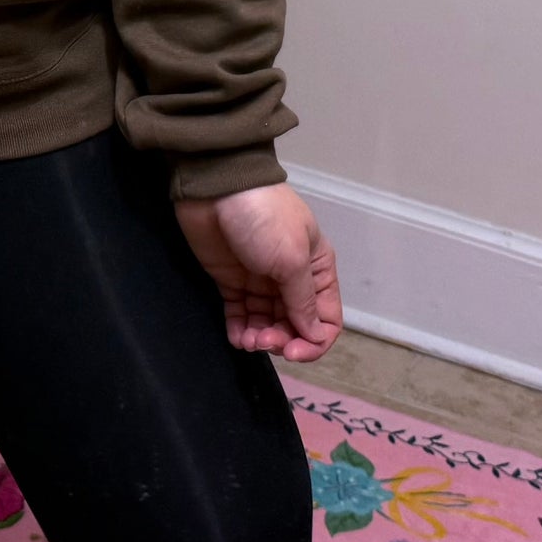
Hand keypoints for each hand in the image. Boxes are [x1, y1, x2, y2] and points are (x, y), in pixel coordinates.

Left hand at [175, 184, 341, 363]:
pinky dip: (240, 331)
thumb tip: (315, 335)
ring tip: (247, 340)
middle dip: (283, 341)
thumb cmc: (264, 219)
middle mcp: (292, 278)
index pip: (325, 318)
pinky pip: (241, 315)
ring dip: (260, 339)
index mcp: (317, 269)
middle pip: (295, 325)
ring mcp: (261, 281)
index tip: (292, 351)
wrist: (216, 189)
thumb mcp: (293, 259)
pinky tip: (237, 337)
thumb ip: (303, 301)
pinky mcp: (232, 282)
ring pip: (268, 324)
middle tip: (264, 342)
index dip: (313, 341)